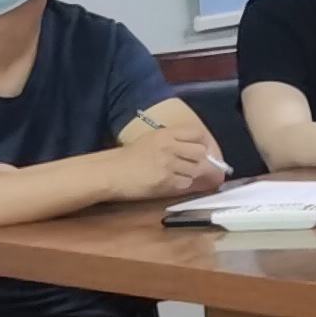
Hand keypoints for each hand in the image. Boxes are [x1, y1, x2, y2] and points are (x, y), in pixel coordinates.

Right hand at [111, 135, 229, 202]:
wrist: (112, 172)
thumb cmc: (131, 157)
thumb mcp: (153, 140)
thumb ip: (174, 140)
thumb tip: (200, 149)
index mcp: (166, 134)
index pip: (197, 133)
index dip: (203, 142)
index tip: (202, 149)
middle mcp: (169, 146)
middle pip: (201, 152)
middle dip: (200, 160)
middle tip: (191, 165)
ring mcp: (168, 164)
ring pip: (196, 169)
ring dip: (192, 173)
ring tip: (179, 174)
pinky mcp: (165, 180)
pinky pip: (186, 183)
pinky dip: (183, 184)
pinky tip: (172, 182)